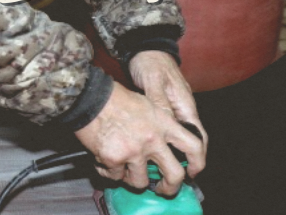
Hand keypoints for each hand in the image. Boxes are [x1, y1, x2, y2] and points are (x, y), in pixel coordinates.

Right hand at [73, 56, 205, 194]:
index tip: (192, 172)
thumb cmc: (114, 98)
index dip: (197, 163)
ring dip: (132, 179)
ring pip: (141, 182)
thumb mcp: (146, 105)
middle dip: (170, 188)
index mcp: (164, 122)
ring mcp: (134, 151)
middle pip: (175, 175)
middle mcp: (153, 138)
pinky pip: (114, 177)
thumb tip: (164, 148)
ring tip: (123, 169)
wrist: (88, 98)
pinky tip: (103, 161)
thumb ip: (158, 125)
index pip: (194, 146)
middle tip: (162, 188)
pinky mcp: (114, 159)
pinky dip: (109, 172)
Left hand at [128, 50, 206, 170]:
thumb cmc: (150, 62)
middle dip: (187, 160)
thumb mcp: (153, 80)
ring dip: (173, 153)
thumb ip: (159, 101)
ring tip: (160, 169)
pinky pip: (168, 131)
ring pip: (179, 137)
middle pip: (191, 141)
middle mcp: (183, 109)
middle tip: (173, 176)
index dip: (197, 156)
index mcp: (185, 104)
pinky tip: (151, 151)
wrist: (145, 47)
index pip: (197, 136)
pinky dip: (163, 143)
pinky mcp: (163, 108)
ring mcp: (174, 109)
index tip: (191, 172)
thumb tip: (165, 122)